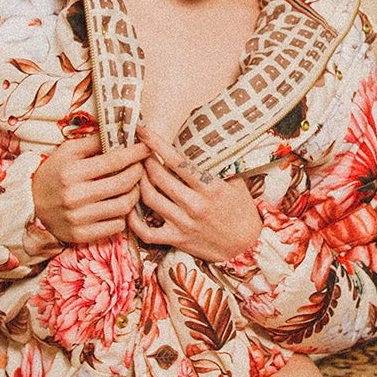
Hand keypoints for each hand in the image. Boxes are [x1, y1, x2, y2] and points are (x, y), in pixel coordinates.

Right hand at [31, 133, 146, 243]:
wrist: (31, 205)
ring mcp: (78, 218)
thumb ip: (93, 142)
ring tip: (133, 186)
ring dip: (135, 194)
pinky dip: (124, 215)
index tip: (146, 148)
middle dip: (138, 172)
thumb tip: (121, 133)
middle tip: (141, 167)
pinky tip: (121, 205)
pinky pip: (116, 227)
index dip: (135, 153)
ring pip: (123, 206)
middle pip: (123, 184)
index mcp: (71, 172)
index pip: (114, 161)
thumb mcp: (67, 152)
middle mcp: (75, 196)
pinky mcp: (81, 235)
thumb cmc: (54, 174)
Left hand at [128, 123, 262, 263]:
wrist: (246, 245)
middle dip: (144, 161)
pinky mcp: (177, 240)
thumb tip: (201, 142)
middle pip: (158, 178)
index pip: (178, 161)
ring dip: (139, 183)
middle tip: (139, 152)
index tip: (143, 131)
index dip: (157, 144)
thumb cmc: (241, 210)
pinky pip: (147, 232)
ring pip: (150, 199)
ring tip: (137, 173)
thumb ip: (218, 165)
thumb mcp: (235, 183)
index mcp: (210, 187)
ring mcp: (183, 223)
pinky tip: (130, 208)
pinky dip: (134, 221)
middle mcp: (194, 205)